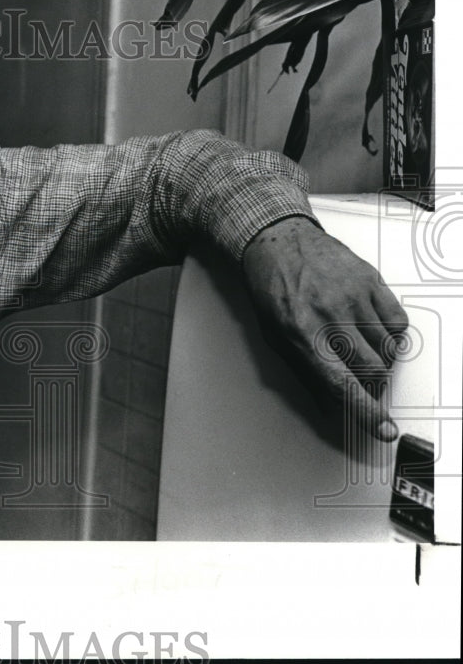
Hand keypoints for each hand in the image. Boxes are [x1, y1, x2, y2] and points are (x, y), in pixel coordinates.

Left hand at [241, 215, 408, 441]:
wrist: (278, 242)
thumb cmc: (271, 289)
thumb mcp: (275, 336)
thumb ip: (305, 372)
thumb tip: (329, 406)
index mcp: (301, 334)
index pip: (341, 384)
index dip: (366, 412)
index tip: (384, 428)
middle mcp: (330, 316)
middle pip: (372, 370)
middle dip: (372, 387)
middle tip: (363, 386)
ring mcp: (354, 297)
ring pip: (387, 349)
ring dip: (380, 362)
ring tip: (361, 352)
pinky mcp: (371, 282)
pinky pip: (397, 323)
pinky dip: (392, 337)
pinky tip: (374, 333)